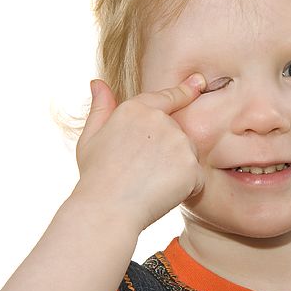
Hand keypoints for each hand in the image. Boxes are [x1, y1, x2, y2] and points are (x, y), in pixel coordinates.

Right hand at [72, 73, 206, 229]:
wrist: (107, 209)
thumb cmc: (96, 177)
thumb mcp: (90, 139)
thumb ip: (100, 109)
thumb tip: (97, 83)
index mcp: (135, 109)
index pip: (168, 97)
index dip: (185, 90)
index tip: (199, 82)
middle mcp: (160, 120)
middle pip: (177, 134)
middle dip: (167, 153)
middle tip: (140, 173)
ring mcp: (178, 141)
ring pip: (187, 156)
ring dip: (177, 171)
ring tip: (148, 184)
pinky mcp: (191, 165)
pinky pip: (197, 179)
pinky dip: (186, 189)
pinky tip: (162, 195)